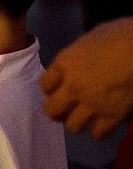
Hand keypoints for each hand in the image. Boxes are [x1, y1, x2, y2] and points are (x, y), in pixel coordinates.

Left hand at [41, 18, 132, 139]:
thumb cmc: (123, 35)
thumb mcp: (93, 37)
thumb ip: (81, 53)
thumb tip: (82, 58)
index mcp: (66, 63)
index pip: (45, 85)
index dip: (50, 89)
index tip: (57, 90)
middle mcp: (73, 86)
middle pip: (51, 109)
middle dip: (57, 111)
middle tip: (64, 110)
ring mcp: (92, 103)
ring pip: (73, 125)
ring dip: (77, 123)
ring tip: (84, 119)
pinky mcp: (113, 116)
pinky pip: (99, 133)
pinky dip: (100, 131)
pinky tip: (103, 126)